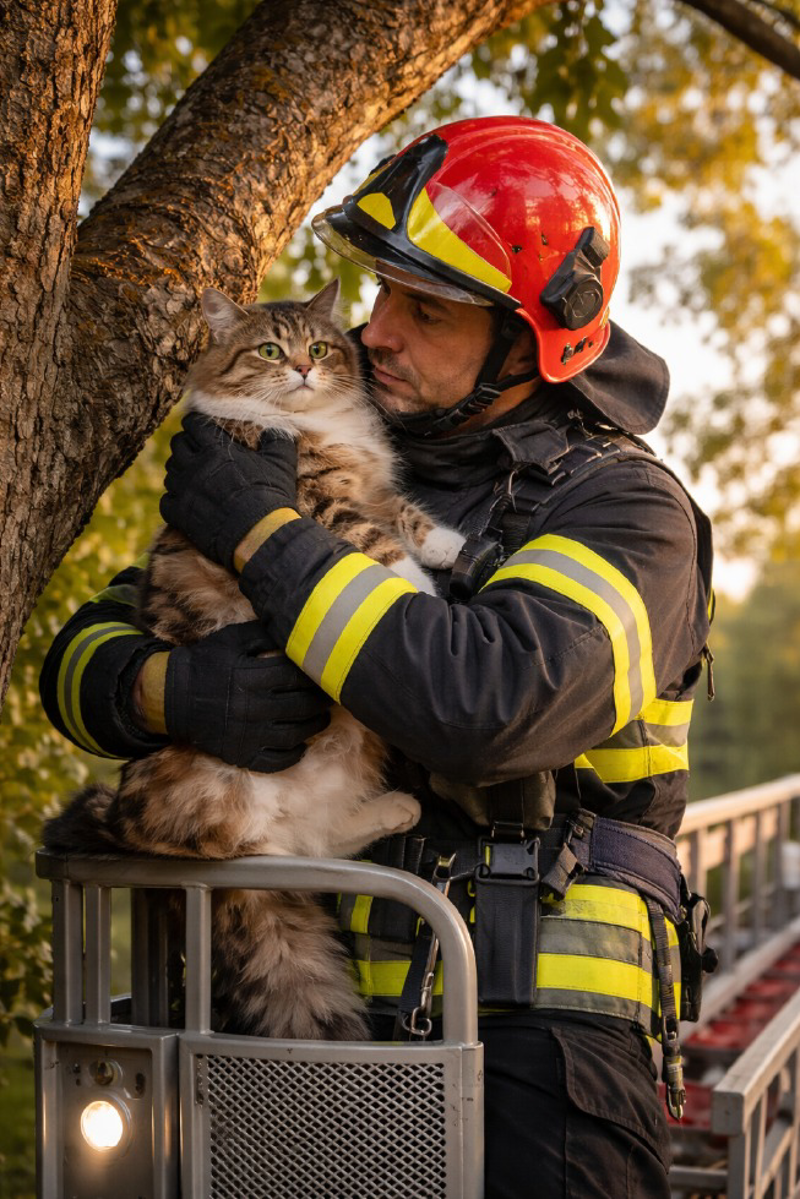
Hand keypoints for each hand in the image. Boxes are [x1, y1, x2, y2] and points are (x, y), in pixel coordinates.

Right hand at [136, 622, 331, 772]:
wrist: (174, 697)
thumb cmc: (207, 662)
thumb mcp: (232, 639)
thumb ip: (263, 633)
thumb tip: (296, 625)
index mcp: (249, 677)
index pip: (295, 676)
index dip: (315, 674)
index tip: (326, 671)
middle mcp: (251, 707)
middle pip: (300, 706)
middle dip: (320, 701)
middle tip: (330, 696)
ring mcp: (247, 734)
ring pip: (294, 734)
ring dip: (314, 726)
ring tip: (322, 718)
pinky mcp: (241, 753)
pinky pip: (275, 761)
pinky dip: (294, 755)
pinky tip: (302, 745)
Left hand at [160, 412, 297, 570]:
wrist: (258, 533)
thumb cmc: (270, 495)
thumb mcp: (281, 462)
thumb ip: (276, 441)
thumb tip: (274, 431)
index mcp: (216, 449)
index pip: (194, 425)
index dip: (195, 424)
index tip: (197, 427)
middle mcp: (194, 466)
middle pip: (177, 445)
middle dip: (184, 444)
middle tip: (193, 449)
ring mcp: (184, 490)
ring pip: (169, 473)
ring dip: (178, 472)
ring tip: (189, 476)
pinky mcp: (180, 514)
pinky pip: (165, 501)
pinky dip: (172, 500)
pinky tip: (183, 502)